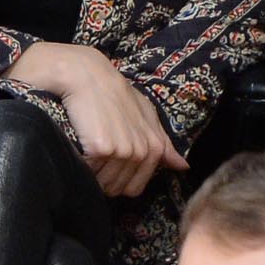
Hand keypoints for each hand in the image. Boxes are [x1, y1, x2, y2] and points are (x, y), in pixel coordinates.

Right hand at [12, 43, 187, 198]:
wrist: (88, 75)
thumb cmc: (114, 94)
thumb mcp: (145, 115)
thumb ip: (163, 143)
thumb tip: (184, 167)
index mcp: (155, 148)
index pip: (134, 189)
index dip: (117, 182)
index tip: (107, 165)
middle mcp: (142, 152)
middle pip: (118, 189)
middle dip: (104, 179)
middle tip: (95, 154)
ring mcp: (123, 151)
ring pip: (104, 184)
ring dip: (92, 173)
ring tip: (88, 147)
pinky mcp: (102, 149)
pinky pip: (89, 173)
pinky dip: (81, 164)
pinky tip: (81, 143)